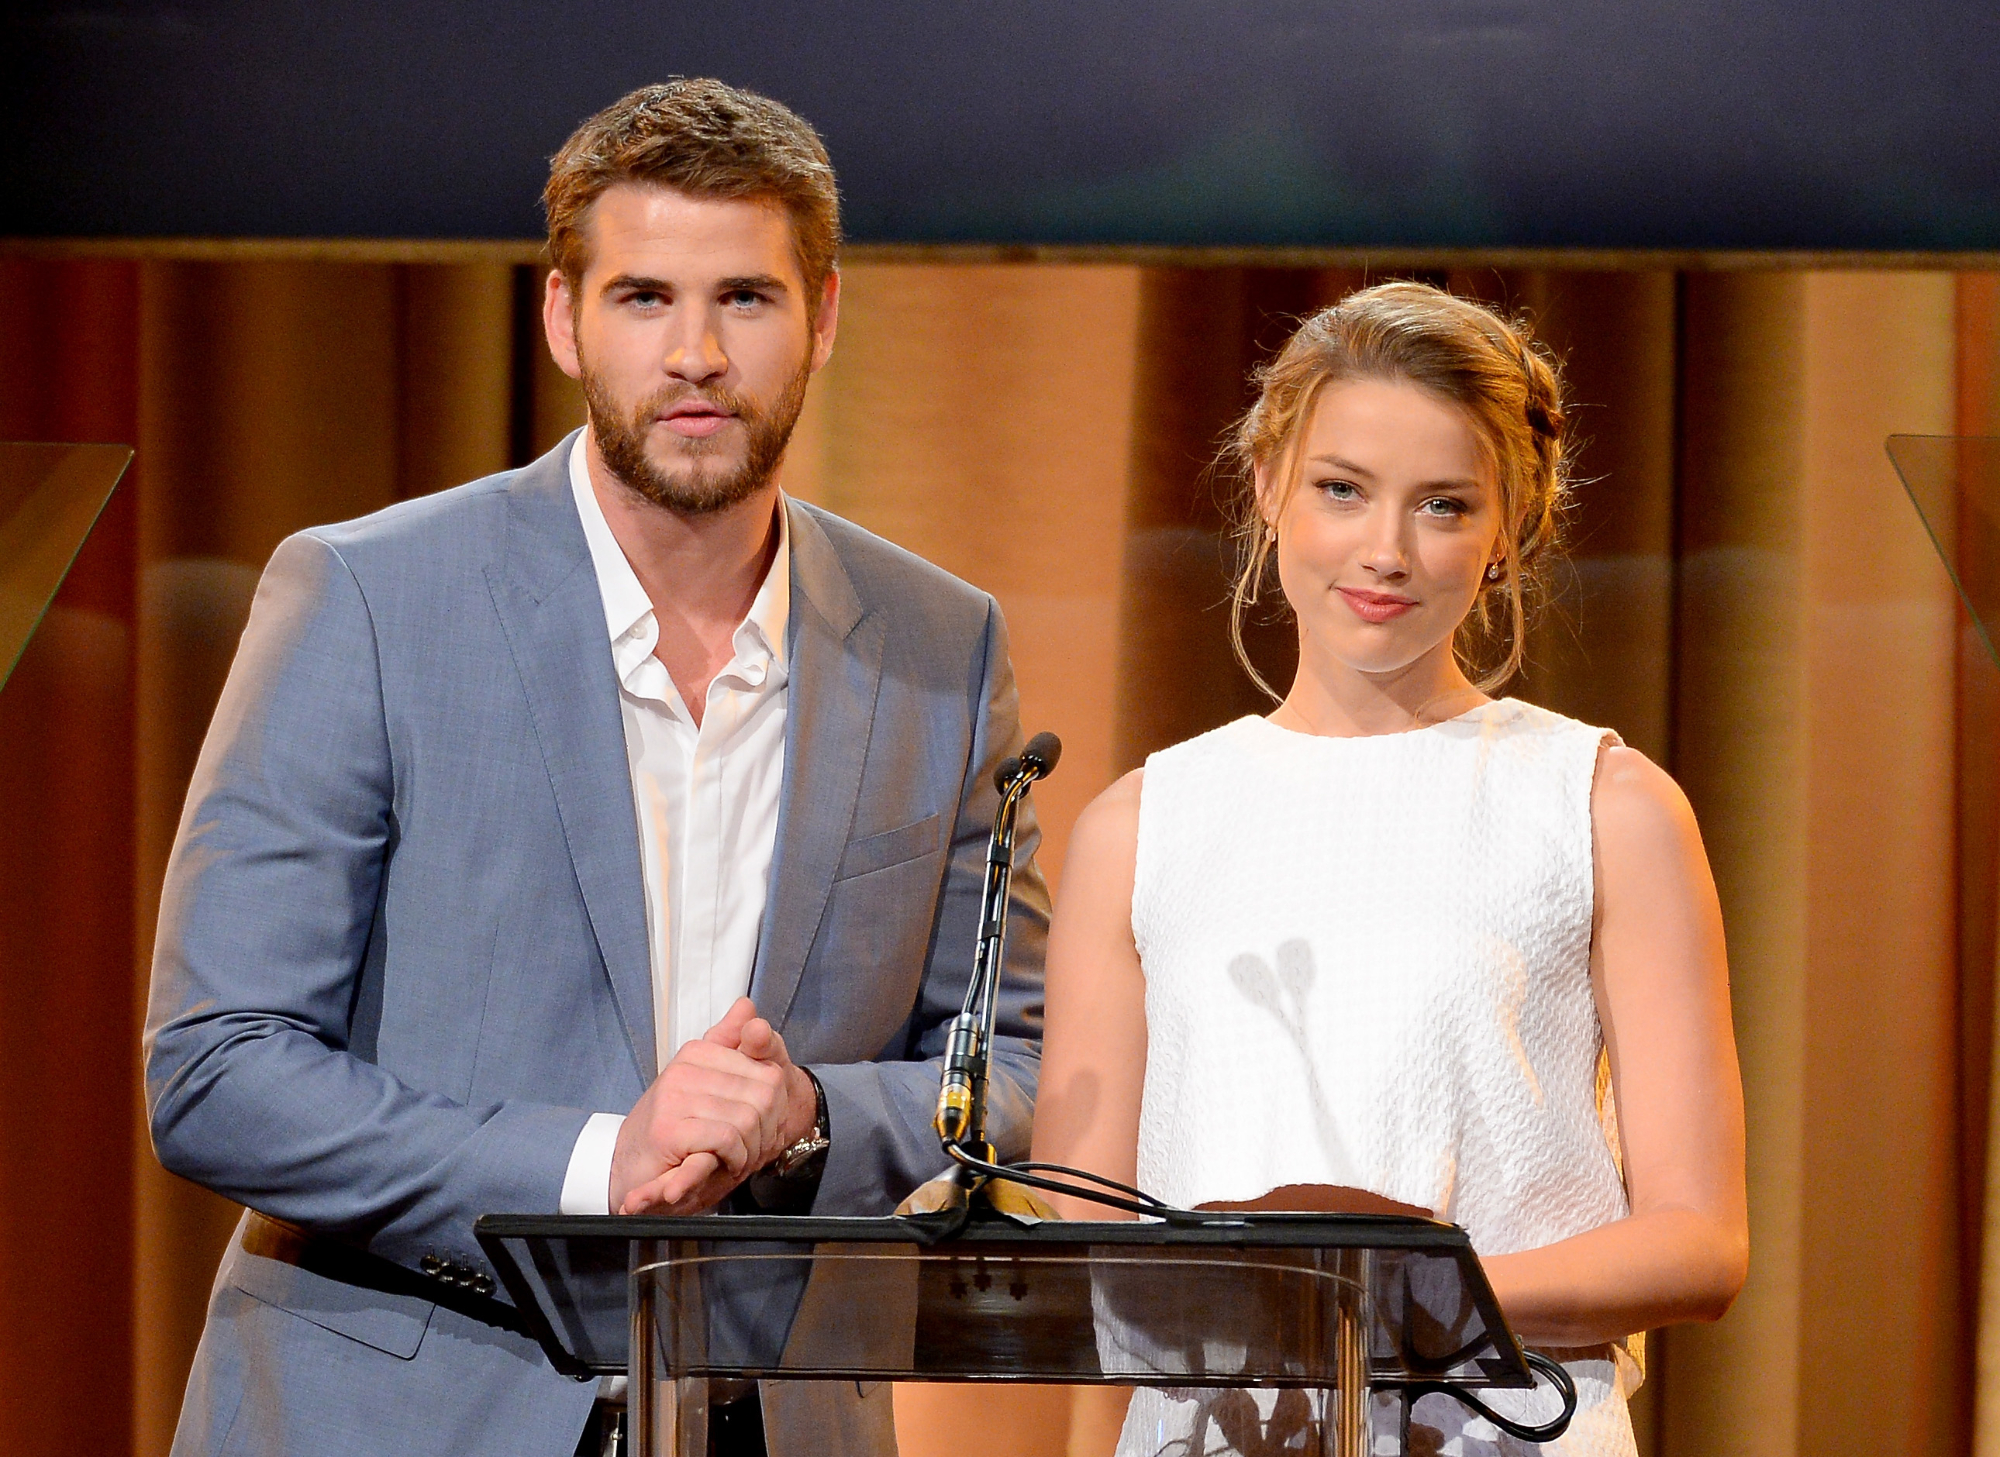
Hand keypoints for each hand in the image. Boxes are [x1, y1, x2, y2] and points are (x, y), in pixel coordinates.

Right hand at [609, 998, 815, 1214]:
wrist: (630, 1167)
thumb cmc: (675, 1130)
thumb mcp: (709, 1087)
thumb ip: (730, 1046)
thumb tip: (746, 1005)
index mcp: (698, 1053)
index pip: (769, 1073)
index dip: (776, 1108)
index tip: (762, 1126)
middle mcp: (684, 1069)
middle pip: (764, 1095)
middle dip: (766, 1130)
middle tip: (751, 1148)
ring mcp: (673, 1097)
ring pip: (747, 1118)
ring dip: (750, 1149)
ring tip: (736, 1158)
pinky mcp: (669, 1130)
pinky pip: (726, 1138)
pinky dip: (734, 1158)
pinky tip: (724, 1164)